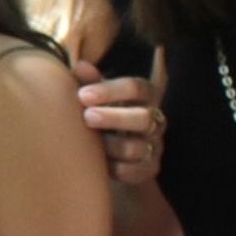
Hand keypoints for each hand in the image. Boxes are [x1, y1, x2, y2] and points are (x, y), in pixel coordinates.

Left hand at [74, 60, 165, 183]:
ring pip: (139, 147)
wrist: (112, 152)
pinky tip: (100, 165)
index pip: (136, 87)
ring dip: (112, 146)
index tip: (83, 95)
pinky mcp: (150, 168)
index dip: (110, 91)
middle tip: (87, 117)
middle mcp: (154, 119)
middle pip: (143, 118)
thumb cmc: (104, 116)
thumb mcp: (97, 98)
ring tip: (90, 145)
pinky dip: (118, 169)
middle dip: (114, 117)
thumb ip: (90, 82)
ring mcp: (155, 145)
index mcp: (144, 96)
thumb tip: (79, 65)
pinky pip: (138, 171)